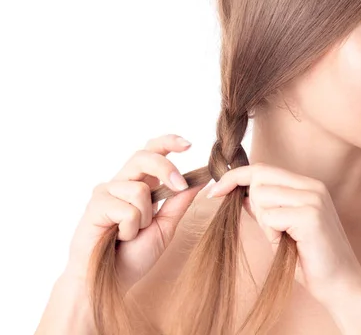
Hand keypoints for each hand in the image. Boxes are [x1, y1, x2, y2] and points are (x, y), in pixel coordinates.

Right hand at [65, 134, 203, 293]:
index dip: (168, 143)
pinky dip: (130, 228)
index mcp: (141, 184)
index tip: (188, 145)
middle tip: (179, 186)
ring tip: (131, 234)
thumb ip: (180, 202)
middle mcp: (122, 183)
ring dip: (144, 218)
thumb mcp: (166, 226)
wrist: (111, 281)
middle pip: (144, 157)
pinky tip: (119, 238)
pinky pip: (127, 209)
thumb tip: (201, 180)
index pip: (152, 152)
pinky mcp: (95, 205)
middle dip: (165, 169)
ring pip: (139, 189)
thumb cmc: (134, 255)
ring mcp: (107, 192)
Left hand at [206, 162, 360, 307]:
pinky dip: (272, 234)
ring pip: (262, 196)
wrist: (340, 284)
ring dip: (265, 223)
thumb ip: (265, 208)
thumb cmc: (310, 259)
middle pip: (259, 178)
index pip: (263, 168)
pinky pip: (270, 217)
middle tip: (273, 231)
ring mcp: (313, 199)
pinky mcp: (310, 215)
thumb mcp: (282, 228)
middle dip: (254, 206)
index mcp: (308, 185)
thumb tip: (240, 192)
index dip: (235, 177)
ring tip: (284, 239)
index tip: (214, 191)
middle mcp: (312, 186)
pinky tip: (290, 245)